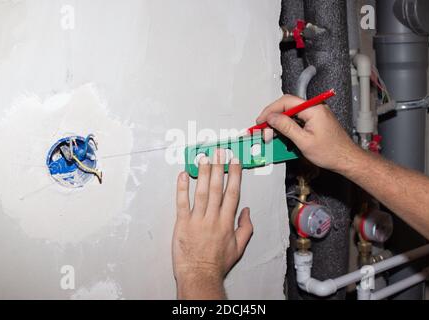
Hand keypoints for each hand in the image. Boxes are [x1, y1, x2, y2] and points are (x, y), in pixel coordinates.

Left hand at [172, 149, 252, 299]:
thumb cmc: (218, 263)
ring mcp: (197, 220)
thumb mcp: (239, 247)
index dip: (234, 175)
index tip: (234, 161)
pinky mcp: (182, 224)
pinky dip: (182, 188)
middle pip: (217, 188)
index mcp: (227, 222)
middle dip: (219, 168)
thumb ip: (245, 228)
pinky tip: (183, 175)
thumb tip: (246, 211)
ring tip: (204, 158)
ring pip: (201, 192)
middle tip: (219, 152)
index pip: (232, 193)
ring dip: (203, 174)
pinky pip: (182, 203)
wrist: (200, 275)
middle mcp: (213, 218)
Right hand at [257, 95, 359, 173]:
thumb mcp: (304, 141)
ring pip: (291, 112)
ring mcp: (316, 113)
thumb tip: (272, 117)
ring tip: (271, 134)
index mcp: (314, 109)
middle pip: (287, 105)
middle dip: (273, 117)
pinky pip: (297, 118)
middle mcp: (315, 108)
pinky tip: (282, 134)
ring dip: (279, 122)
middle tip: (264, 129)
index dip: (270, 110)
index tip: (261, 120)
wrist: (346, 159)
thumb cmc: (331, 152)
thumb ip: (286, 127)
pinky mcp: (315, 120)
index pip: (286, 102)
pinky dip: (287, 125)